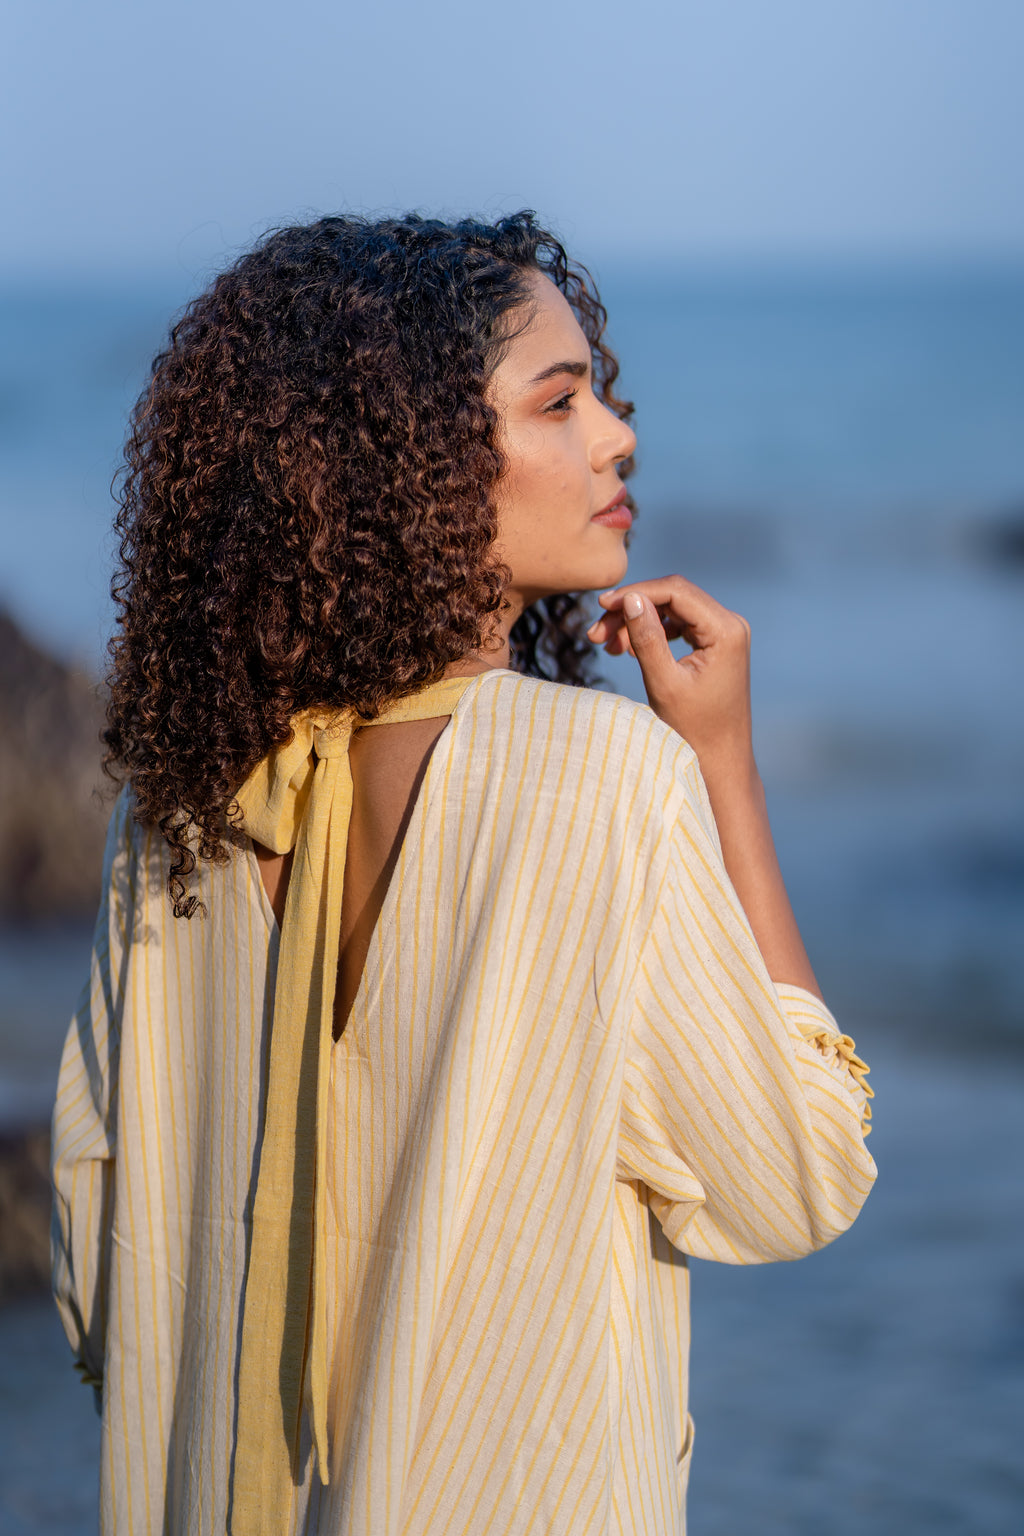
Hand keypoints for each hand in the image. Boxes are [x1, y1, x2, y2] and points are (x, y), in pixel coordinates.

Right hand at [587, 575, 753, 772]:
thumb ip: (647, 638)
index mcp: (726, 630)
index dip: (636, 592)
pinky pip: (678, 625)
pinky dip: (652, 632)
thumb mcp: (664, 683)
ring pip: (672, 610)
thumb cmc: (694, 729)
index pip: (676, 592)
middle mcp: (730, 624)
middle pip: (673, 597)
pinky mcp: (715, 643)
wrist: (720, 758)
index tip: (601, 605)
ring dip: (638, 622)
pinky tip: (628, 649)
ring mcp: (725, 632)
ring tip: (607, 646)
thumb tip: (630, 598)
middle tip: (596, 633)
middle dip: (632, 609)